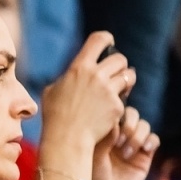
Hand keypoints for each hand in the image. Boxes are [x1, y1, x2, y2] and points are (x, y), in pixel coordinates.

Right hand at [41, 32, 132, 155]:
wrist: (66, 139)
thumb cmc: (55, 116)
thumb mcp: (52, 90)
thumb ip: (66, 77)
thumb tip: (73, 70)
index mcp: (79, 68)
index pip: (99, 40)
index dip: (106, 40)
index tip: (108, 45)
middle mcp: (96, 76)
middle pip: (120, 59)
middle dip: (119, 65)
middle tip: (115, 73)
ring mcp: (109, 91)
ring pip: (128, 76)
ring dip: (125, 80)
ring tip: (119, 88)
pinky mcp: (117, 106)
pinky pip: (124, 98)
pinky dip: (119, 102)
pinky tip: (109, 110)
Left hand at [91, 106, 157, 179]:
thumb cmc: (92, 177)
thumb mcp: (93, 154)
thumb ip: (104, 137)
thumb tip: (116, 123)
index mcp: (103, 131)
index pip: (114, 111)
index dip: (116, 116)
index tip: (110, 130)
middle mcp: (118, 135)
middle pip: (132, 114)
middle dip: (129, 123)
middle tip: (119, 142)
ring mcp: (133, 144)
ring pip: (144, 125)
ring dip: (137, 136)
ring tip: (126, 153)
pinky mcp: (145, 155)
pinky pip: (154, 139)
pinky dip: (150, 141)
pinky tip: (142, 150)